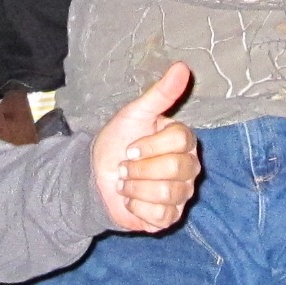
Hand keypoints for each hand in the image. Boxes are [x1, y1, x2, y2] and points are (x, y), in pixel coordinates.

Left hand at [90, 61, 201, 232]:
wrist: (96, 177)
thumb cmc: (118, 142)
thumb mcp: (135, 114)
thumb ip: (160, 93)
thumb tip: (183, 66)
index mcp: (184, 141)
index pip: (180, 140)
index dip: (150, 145)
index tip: (129, 147)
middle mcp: (189, 167)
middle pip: (176, 167)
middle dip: (140, 168)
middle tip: (124, 167)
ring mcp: (182, 194)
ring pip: (168, 192)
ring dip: (136, 187)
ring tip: (125, 183)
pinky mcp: (170, 217)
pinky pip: (161, 215)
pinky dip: (137, 207)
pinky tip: (130, 200)